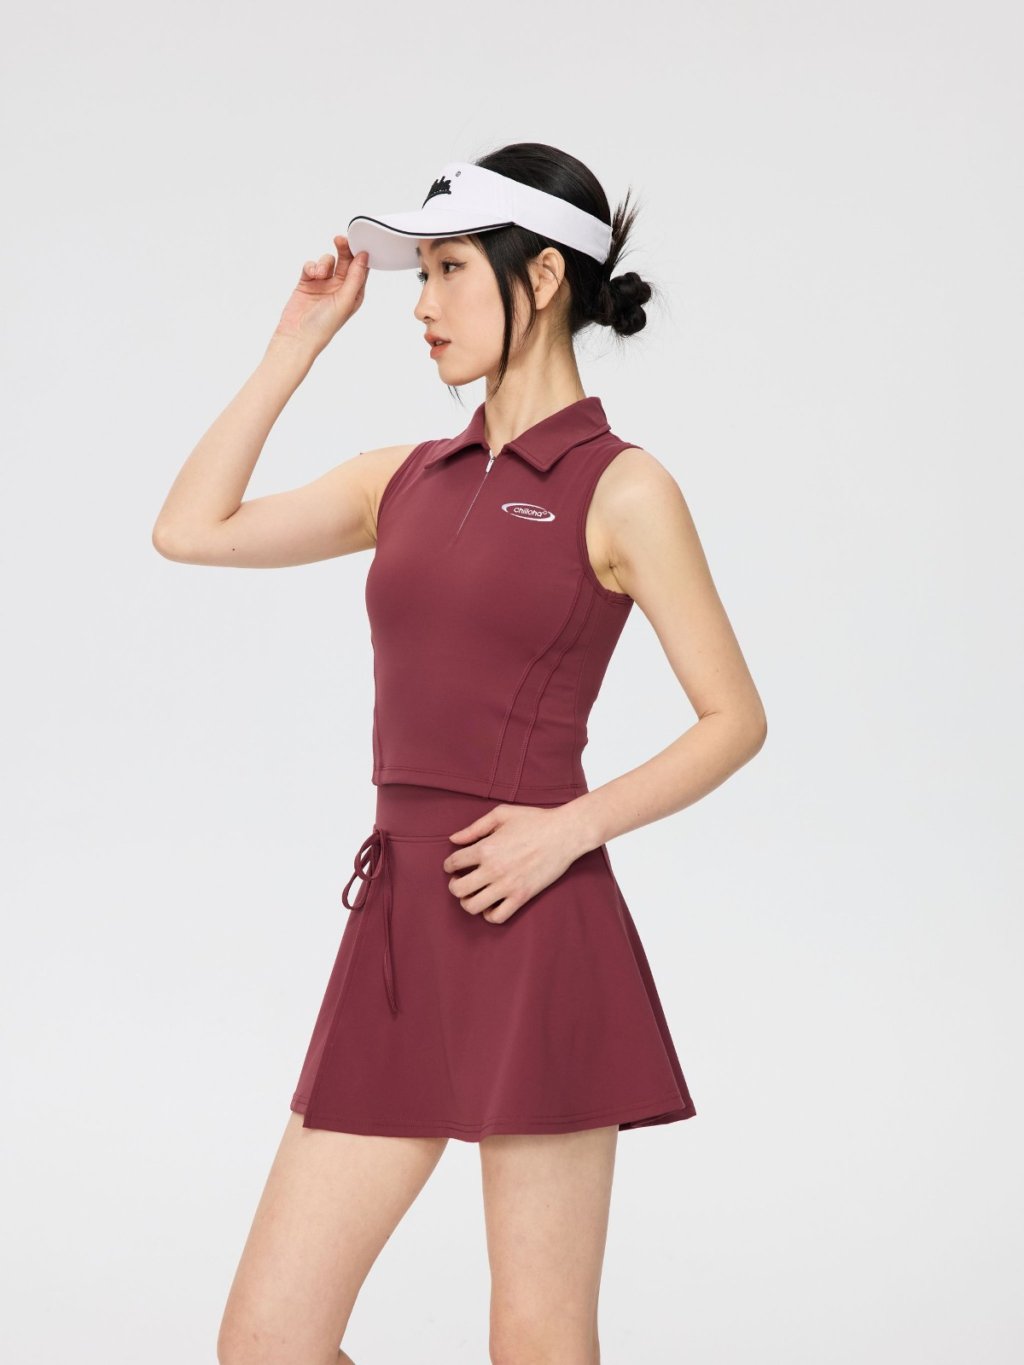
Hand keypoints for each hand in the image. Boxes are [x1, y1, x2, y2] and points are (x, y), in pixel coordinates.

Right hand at [271, 235, 369, 352]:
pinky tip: (311, 275)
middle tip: (340, 240)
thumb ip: (355, 277)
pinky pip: (311, 265)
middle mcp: (340, 287)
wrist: (297, 335)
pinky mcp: (307, 282)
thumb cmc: (324, 325)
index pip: (361, 269)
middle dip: (344, 249)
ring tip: (319, 274)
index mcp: (353, 293)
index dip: (360, 254)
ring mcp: (323, 284)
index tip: (357, 241)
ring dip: (324, 263)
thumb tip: (364, 256)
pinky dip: (311, 266)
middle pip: (345, 261)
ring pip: (328, 261)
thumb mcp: (345, 300)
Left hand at [441, 804, 580, 923]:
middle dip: (454, 886)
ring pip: (472, 906)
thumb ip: (474, 828)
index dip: (449, 865)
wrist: (565, 833)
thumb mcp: (501, 815)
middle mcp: (493, 869)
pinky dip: (489, 915)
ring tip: (473, 894)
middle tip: (460, 881)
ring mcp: (507, 885)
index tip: (453, 866)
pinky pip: (497, 917)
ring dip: (467, 902)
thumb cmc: (534, 820)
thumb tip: (453, 840)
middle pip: (458, 889)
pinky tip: (491, 904)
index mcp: (485, 848)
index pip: (453, 863)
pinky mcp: (522, 896)